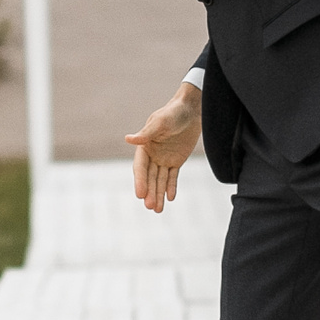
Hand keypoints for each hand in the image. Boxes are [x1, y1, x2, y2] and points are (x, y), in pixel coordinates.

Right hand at [124, 83, 201, 213]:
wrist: (191, 109)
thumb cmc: (173, 113)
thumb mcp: (160, 122)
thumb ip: (146, 134)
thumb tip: (128, 139)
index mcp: (144, 146)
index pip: (140, 167)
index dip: (140, 181)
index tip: (140, 195)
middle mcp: (152, 154)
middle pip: (150, 177)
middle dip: (150, 192)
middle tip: (151, 207)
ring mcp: (164, 159)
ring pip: (160, 180)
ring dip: (159, 194)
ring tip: (158, 210)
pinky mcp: (176, 161)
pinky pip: (172, 177)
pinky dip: (171, 187)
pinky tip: (170, 198)